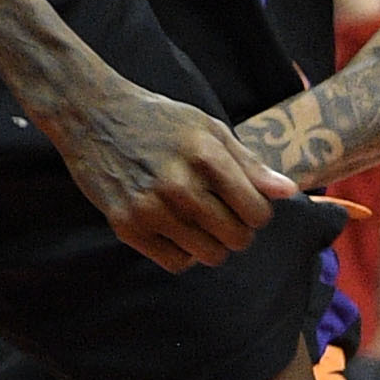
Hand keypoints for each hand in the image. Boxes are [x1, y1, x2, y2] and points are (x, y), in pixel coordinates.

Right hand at [56, 79, 291, 270]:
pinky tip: (172, 227)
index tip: (242, 201)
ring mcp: (151, 208)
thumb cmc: (157, 120)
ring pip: (210, 256)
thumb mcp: (207, 128)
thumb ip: (249, 163)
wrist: (91, 115)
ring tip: (195, 219)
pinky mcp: (127, 226)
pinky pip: (177, 263)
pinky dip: (182, 252)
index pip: (258, 212)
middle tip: (219, 211)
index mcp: (204, 155)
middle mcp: (179, 184)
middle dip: (236, 230)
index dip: (256, 211)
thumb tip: (288, 192)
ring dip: (210, 243)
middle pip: (237, 239)